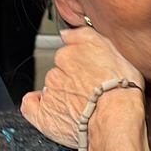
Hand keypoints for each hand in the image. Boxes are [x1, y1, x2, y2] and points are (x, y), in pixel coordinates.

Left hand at [22, 26, 144, 147]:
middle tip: (89, 92)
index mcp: (69, 55)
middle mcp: (56, 73)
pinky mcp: (44, 116)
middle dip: (72, 81)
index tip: (91, 73)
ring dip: (61, 96)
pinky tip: (50, 111)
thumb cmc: (119, 87)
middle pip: (59, 73)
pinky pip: (31, 107)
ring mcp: (49, 95)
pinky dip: (36, 107)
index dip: (81, 66)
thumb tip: (66, 34)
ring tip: (82, 106)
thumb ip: (84, 36)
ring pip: (50, 90)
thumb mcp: (110, 48)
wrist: (115, 117)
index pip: (68, 56)